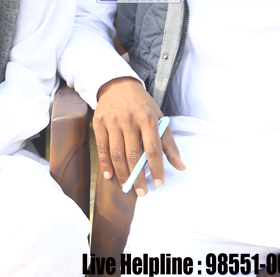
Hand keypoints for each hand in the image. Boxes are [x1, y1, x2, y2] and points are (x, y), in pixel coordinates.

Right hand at [92, 77, 184, 195]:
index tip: (159, 184)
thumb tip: (181, 166)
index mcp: (147, 118)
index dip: (156, 168)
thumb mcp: (159, 118)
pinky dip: (105, 164)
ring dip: (122, 173)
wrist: (118, 86)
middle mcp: (129, 120)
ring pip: (116, 153)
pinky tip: (110, 176)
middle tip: (142, 193)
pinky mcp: (99, 123)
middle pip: (133, 154)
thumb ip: (169, 143)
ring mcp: (112, 121)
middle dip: (138, 176)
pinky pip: (102, 148)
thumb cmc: (142, 106)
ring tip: (127, 187)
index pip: (153, 148)